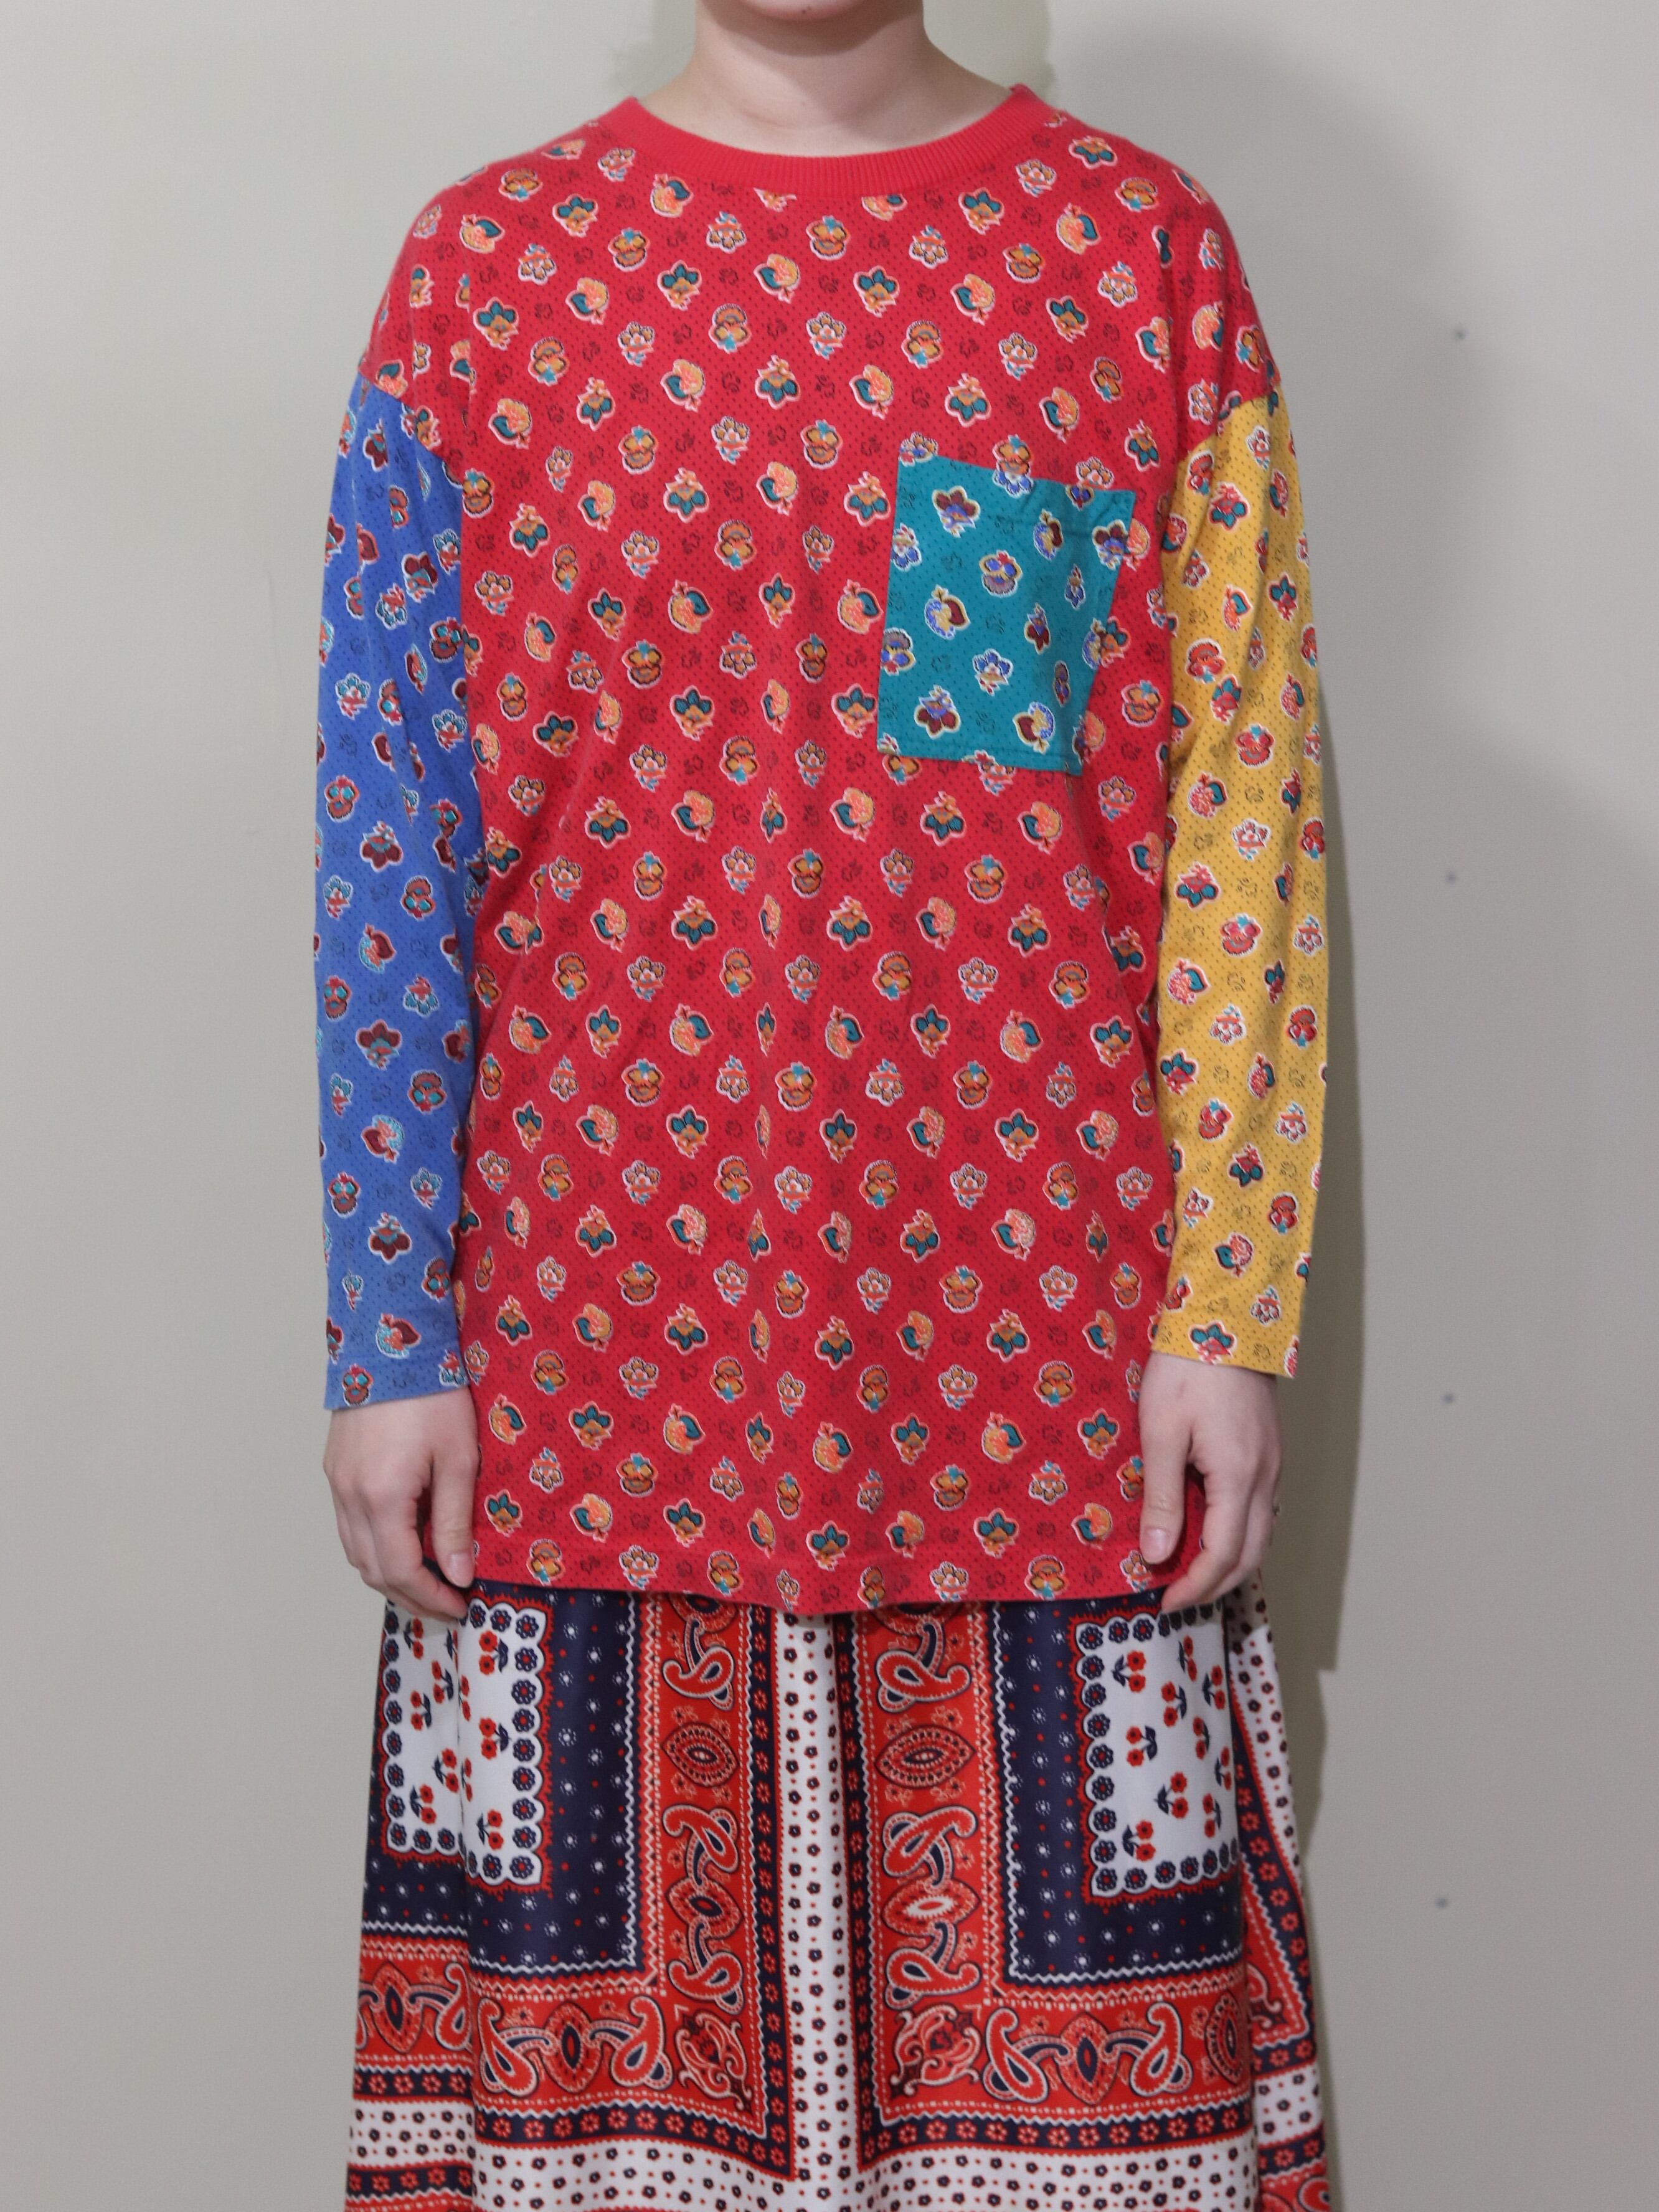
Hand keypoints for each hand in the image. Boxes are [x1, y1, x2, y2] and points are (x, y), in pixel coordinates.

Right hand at [323, 1391, 478, 1619]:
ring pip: (355, 1551)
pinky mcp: (335, 1469)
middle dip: (410, 1595)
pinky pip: (349, 1526)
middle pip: (372, 1570)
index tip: (460, 1605)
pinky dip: (374, 1547)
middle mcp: (349, 1496)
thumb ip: (455, 1522)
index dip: (431, 1596)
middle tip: (447, 1603)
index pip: (401, 1571)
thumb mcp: (459, 1459)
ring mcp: (336, 1482)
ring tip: (429, 1580)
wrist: (391, 1342)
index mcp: (381, 1497)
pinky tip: (404, 1542)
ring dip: (389, 1575)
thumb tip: (460, 1574)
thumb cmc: (434, 1395)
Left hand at [1137, 1350, 1281, 1609]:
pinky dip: (1240, 1534)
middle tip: (1177, 1597)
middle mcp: (1266, 1477)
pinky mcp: (1270, 1450)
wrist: (1226, 1316)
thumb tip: (1159, 1555)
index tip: (1164, 1601)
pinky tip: (1214, 1530)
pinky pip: (1261, 1509)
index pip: (1223, 1555)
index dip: (1194, 1586)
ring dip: (1231, 1562)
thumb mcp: (1161, 1432)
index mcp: (1239, 1477)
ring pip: (1261, 1534)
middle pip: (1250, 1555)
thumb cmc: (1187, 1368)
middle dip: (1215, 1584)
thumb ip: (1163, 1497)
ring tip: (1193, 1573)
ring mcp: (1274, 1464)